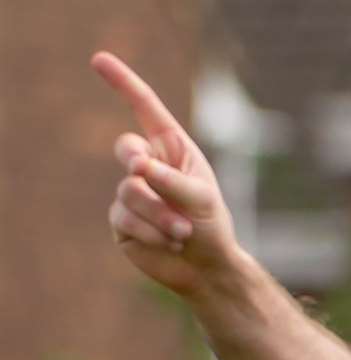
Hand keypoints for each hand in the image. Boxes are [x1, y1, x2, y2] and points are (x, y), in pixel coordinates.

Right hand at [91, 51, 237, 296]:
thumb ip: (172, 180)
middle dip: (140, 164)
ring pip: (130, 191)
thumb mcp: (201, 199)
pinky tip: (169, 243)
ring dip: (161, 214)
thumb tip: (137, 167)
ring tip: (183, 233)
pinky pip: (125, 218)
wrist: (207, 269)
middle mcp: (148, 166)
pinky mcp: (121, 220)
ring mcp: (131, 193)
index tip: (99, 59)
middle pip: (127, 149)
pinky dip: (151, 232)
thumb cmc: (212, 227)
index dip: (123, 84)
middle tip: (149, 175)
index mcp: (172, 150)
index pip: (145, 110)